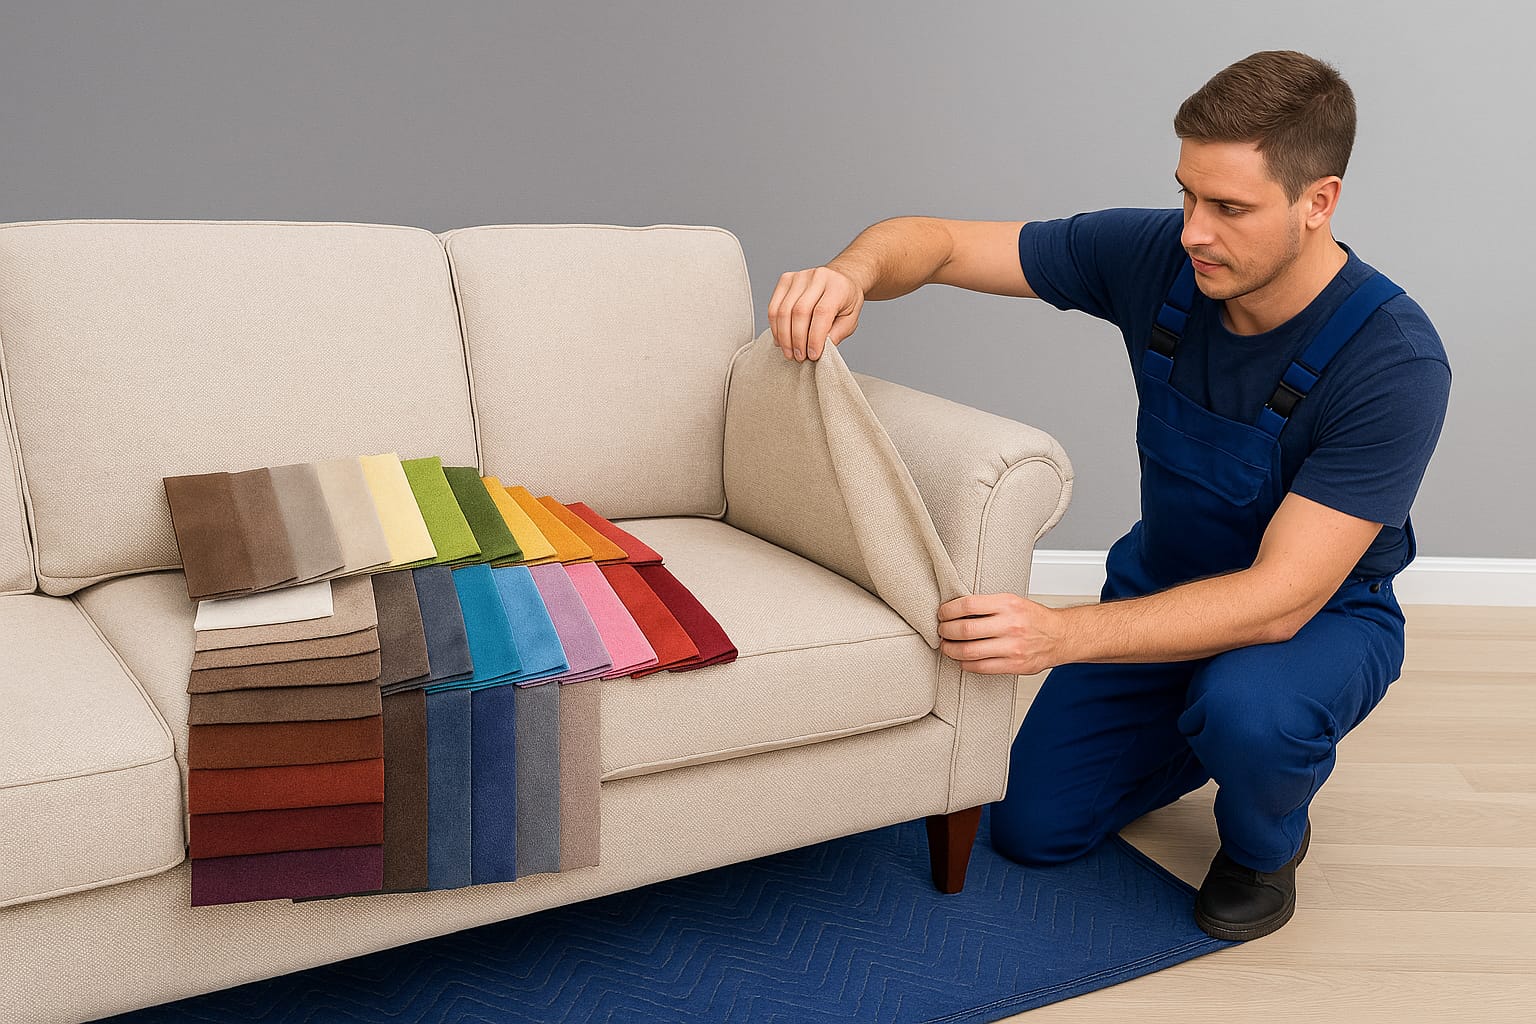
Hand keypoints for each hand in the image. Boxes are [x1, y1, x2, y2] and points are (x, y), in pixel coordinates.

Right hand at [767, 264, 863, 360]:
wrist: (841, 279)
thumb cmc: (845, 301)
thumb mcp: (850, 319)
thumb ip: (837, 334)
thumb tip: (819, 348)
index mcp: (837, 286)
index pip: (821, 313)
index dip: (815, 337)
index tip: (813, 355)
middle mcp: (818, 277)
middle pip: (799, 311)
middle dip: (797, 339)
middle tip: (799, 357)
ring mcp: (799, 276)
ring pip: (783, 310)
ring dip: (784, 337)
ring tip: (790, 352)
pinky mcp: (786, 280)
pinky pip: (774, 307)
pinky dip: (775, 327)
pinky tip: (781, 340)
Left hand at [937, 592, 1065, 675]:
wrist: (1060, 636)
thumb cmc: (1034, 618)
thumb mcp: (1013, 601)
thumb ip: (988, 605)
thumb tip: (955, 610)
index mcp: (1008, 604)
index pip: (968, 605)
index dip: (948, 610)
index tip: (942, 613)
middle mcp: (1010, 625)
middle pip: (964, 629)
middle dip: (945, 631)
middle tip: (941, 631)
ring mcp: (1012, 647)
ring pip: (969, 651)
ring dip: (951, 650)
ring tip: (947, 646)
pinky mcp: (1014, 665)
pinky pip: (980, 667)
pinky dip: (965, 663)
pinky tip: (962, 659)